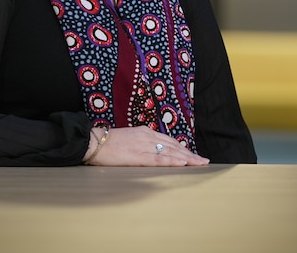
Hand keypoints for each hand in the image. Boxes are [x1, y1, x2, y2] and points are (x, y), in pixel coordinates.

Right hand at [84, 125, 208, 166]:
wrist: (93, 142)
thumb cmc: (108, 142)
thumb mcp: (129, 138)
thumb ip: (141, 143)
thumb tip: (152, 151)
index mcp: (145, 132)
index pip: (169, 141)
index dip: (183, 148)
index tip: (193, 155)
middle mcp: (148, 137)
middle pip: (174, 146)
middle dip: (190, 154)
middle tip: (204, 161)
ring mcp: (144, 145)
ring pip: (171, 152)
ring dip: (187, 158)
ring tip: (200, 163)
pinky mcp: (139, 156)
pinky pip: (159, 159)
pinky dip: (173, 161)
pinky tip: (183, 163)